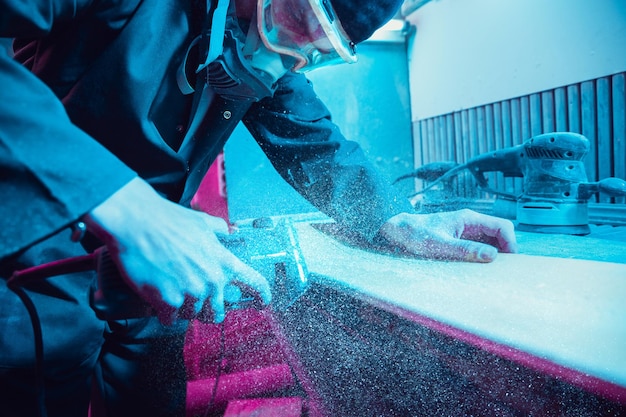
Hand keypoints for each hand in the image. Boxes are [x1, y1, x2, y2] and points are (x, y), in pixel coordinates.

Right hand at [84, 177, 271, 323]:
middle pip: (218, 312)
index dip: (261, 295)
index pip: (254, 282)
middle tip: (197, 302)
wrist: (137, 224)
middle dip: (209, 309)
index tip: (262, 302)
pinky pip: (170, 318)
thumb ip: (219, 231)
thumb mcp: (202, 222)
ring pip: (192, 315)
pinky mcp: (168, 302)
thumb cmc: (167, 220)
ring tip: (172, 291)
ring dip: (183, 309)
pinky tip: (159, 299)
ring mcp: (190, 293)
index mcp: (223, 262)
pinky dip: (165, 312)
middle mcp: (211, 281)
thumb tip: (228, 231)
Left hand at [377, 209, 517, 262]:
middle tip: (503, 268)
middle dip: (505, 249)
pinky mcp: (459, 239)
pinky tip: (478, 267)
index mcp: (468, 219)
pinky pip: (479, 246)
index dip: (511, 242)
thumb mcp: (439, 245)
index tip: (509, 260)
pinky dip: (483, 256)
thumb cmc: (415, 234)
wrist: (397, 231)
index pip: (502, 225)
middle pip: (499, 233)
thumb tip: (491, 255)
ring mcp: (465, 231)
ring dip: (494, 254)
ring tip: (492, 270)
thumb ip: (465, 249)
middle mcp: (470, 223)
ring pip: (490, 241)